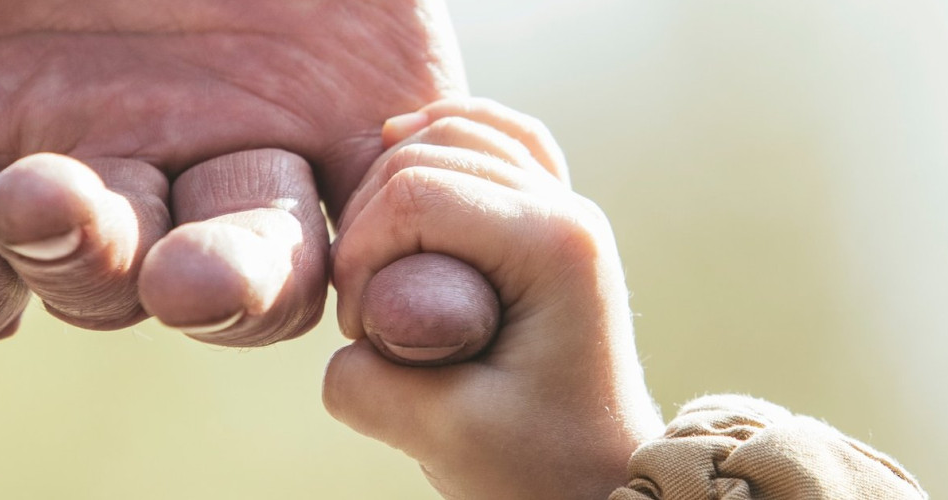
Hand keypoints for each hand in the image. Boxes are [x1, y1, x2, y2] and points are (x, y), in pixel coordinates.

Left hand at [0, 0, 466, 343]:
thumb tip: (546, 1)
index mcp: (316, 120)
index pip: (373, 235)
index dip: (399, 284)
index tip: (399, 304)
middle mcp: (206, 167)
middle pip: (237, 278)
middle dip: (221, 288)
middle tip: (190, 281)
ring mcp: (88, 176)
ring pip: (94, 273)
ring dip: (74, 260)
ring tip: (41, 205)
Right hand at [323, 98, 665, 498]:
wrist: (597, 483)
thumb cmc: (536, 468)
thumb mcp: (440, 437)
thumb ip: (367, 382)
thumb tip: (349, 334)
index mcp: (555, 247)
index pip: (416, 194)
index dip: (361, 255)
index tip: (361, 333)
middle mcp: (568, 210)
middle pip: (428, 153)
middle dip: (370, 224)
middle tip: (367, 312)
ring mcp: (565, 207)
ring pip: (456, 132)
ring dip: (393, 184)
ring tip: (377, 263)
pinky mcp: (550, 218)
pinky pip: (495, 139)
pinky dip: (444, 136)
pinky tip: (402, 147)